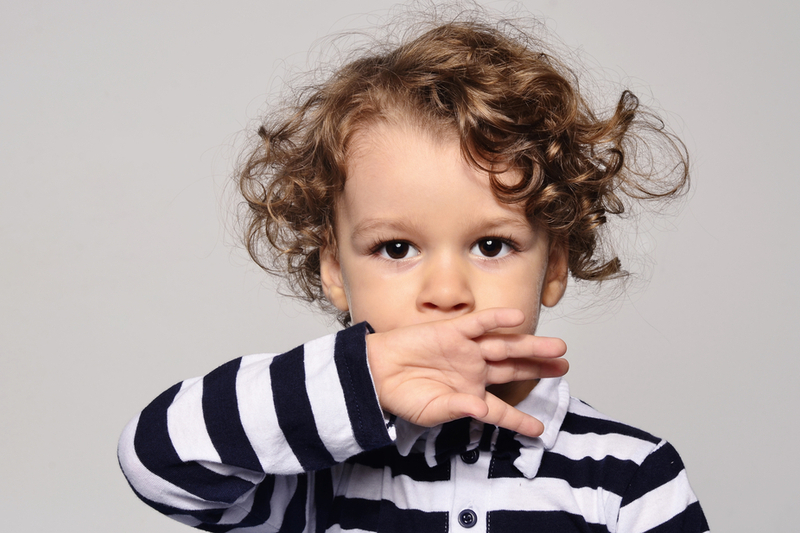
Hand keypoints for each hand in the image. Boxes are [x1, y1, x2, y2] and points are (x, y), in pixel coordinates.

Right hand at [365, 308, 567, 437]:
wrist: (375, 373)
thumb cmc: (400, 396)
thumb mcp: (430, 411)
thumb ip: (456, 410)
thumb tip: (481, 411)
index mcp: (469, 395)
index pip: (500, 410)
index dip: (519, 420)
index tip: (539, 431)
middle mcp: (472, 371)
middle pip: (513, 368)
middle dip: (538, 367)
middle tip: (564, 366)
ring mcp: (465, 350)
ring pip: (504, 346)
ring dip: (530, 345)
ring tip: (556, 347)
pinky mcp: (452, 332)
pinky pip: (480, 324)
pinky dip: (498, 320)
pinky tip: (518, 317)